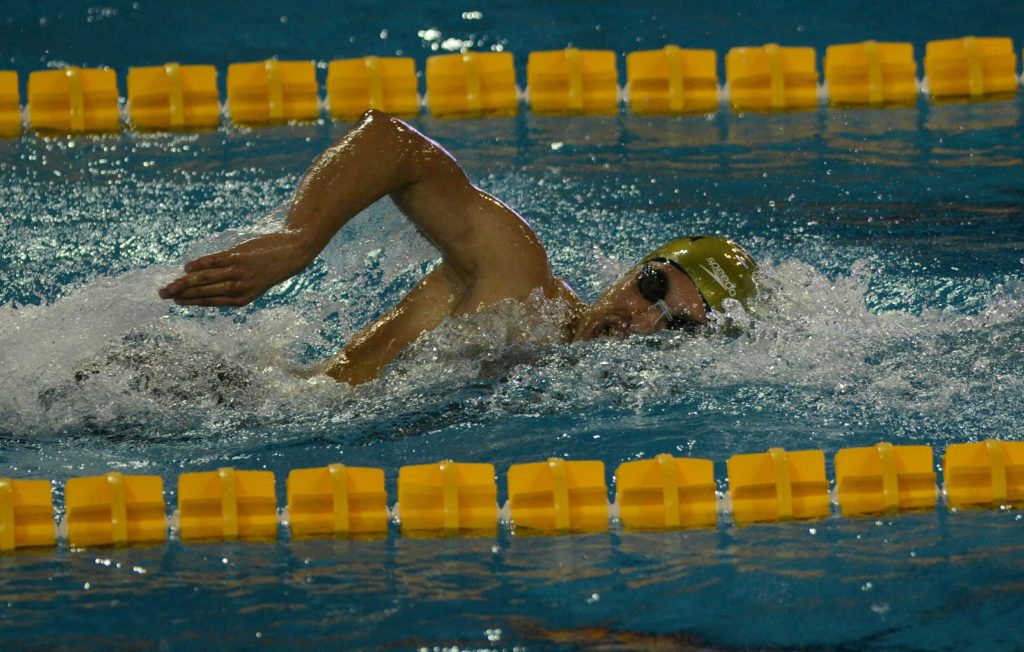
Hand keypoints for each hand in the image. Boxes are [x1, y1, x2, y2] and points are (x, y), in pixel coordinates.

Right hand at [158, 231, 314, 306]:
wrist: (291, 252)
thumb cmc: (269, 268)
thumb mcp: (253, 283)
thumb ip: (231, 286)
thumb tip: (204, 284)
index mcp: (242, 299)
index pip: (210, 302)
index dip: (191, 302)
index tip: (175, 302)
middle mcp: (239, 288)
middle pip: (204, 292)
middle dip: (182, 294)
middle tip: (163, 294)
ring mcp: (238, 272)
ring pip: (206, 279)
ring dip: (185, 282)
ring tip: (170, 284)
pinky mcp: (238, 257)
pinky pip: (214, 261)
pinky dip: (200, 264)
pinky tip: (187, 267)